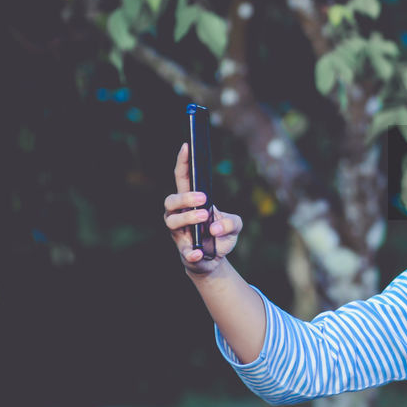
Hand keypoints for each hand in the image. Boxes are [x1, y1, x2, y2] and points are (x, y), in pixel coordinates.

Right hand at [163, 143, 241, 274]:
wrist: (214, 260)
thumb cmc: (220, 235)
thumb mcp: (235, 225)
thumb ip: (232, 222)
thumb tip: (216, 226)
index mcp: (190, 202)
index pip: (183, 178)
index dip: (183, 162)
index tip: (187, 146)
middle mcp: (178, 215)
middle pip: (171, 200)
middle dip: (185, 197)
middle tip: (203, 198)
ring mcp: (178, 233)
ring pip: (172, 221)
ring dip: (188, 217)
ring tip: (204, 217)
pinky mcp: (184, 252)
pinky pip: (185, 251)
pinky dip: (191, 252)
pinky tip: (199, 253)